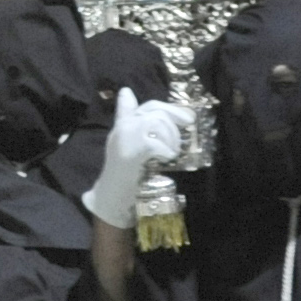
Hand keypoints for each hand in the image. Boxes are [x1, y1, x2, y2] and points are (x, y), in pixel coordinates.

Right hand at [82, 87, 191, 230]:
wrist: (111, 197)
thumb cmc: (124, 175)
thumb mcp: (130, 147)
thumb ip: (136, 128)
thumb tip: (134, 103)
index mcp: (121, 126)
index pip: (133, 104)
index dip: (156, 104)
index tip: (176, 109)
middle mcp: (122, 127)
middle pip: (153, 109)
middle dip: (175, 115)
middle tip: (188, 126)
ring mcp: (125, 137)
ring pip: (158, 122)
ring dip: (172, 137)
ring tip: (172, 151)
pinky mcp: (132, 151)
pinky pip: (157, 144)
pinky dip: (167, 152)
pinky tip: (166, 159)